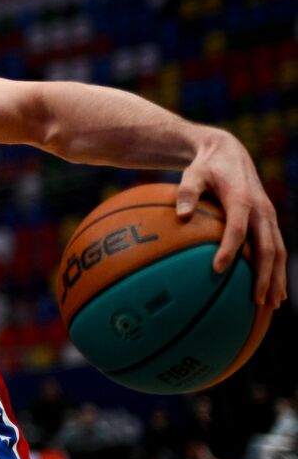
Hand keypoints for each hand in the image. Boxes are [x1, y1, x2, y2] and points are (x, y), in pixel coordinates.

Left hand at [177, 129, 286, 308]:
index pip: (237, 228)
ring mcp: (268, 216)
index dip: (229, 249)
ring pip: (278, 251)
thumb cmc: (205, 167)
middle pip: (268, 247)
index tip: (217, 270)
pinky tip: (273, 291)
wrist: (228, 153)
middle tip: (258, 301)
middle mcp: (261, 210)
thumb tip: (181, 215)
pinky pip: (276, 248)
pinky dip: (276, 270)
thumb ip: (186, 192)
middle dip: (266, 275)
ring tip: (272, 305)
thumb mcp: (192, 173)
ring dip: (277, 278)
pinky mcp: (269, 221)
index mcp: (241, 199)